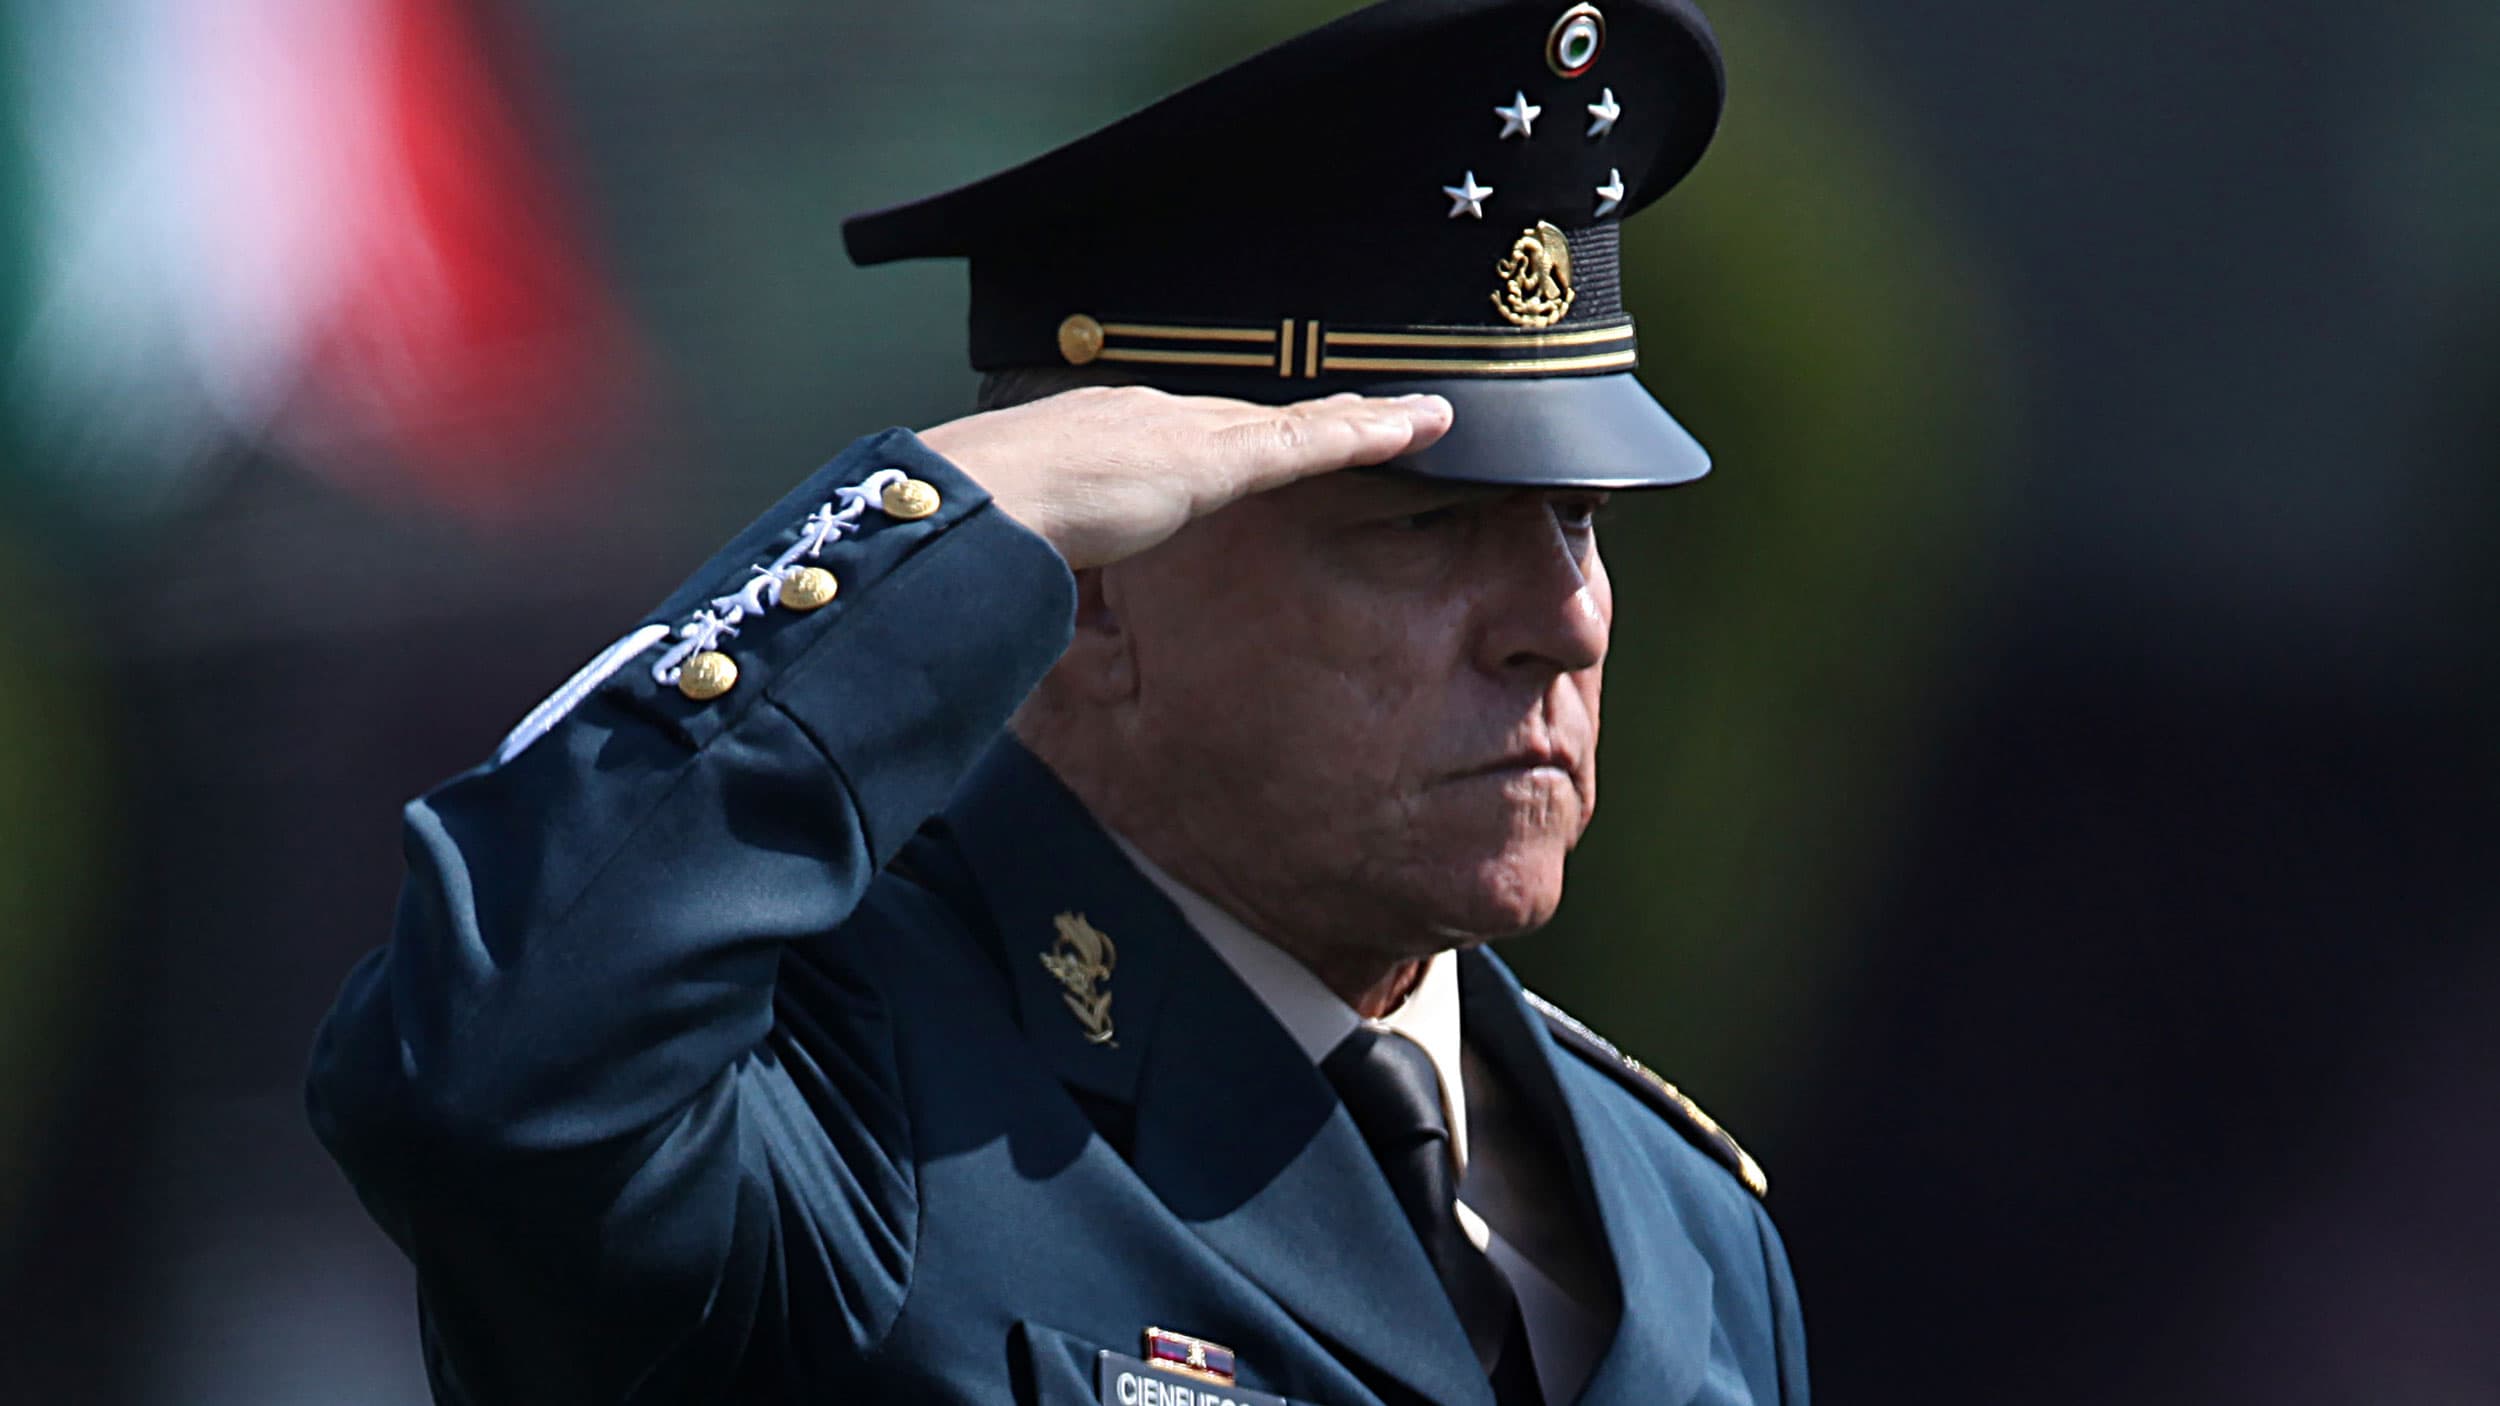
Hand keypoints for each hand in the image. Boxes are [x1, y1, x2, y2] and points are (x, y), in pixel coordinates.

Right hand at [917, 386, 1452, 568]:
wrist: (977, 501)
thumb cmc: (982, 528)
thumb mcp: (1027, 542)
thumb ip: (1057, 555)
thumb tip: (1051, 590)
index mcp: (1101, 434)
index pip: (1191, 432)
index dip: (1240, 437)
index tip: (1268, 440)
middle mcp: (1150, 417)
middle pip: (1252, 416)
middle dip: (1315, 416)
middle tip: (1376, 413)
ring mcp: (1187, 431)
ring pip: (1296, 422)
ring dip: (1362, 420)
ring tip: (1424, 417)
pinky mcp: (1219, 457)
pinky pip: (1309, 442)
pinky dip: (1365, 435)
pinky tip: (1415, 429)